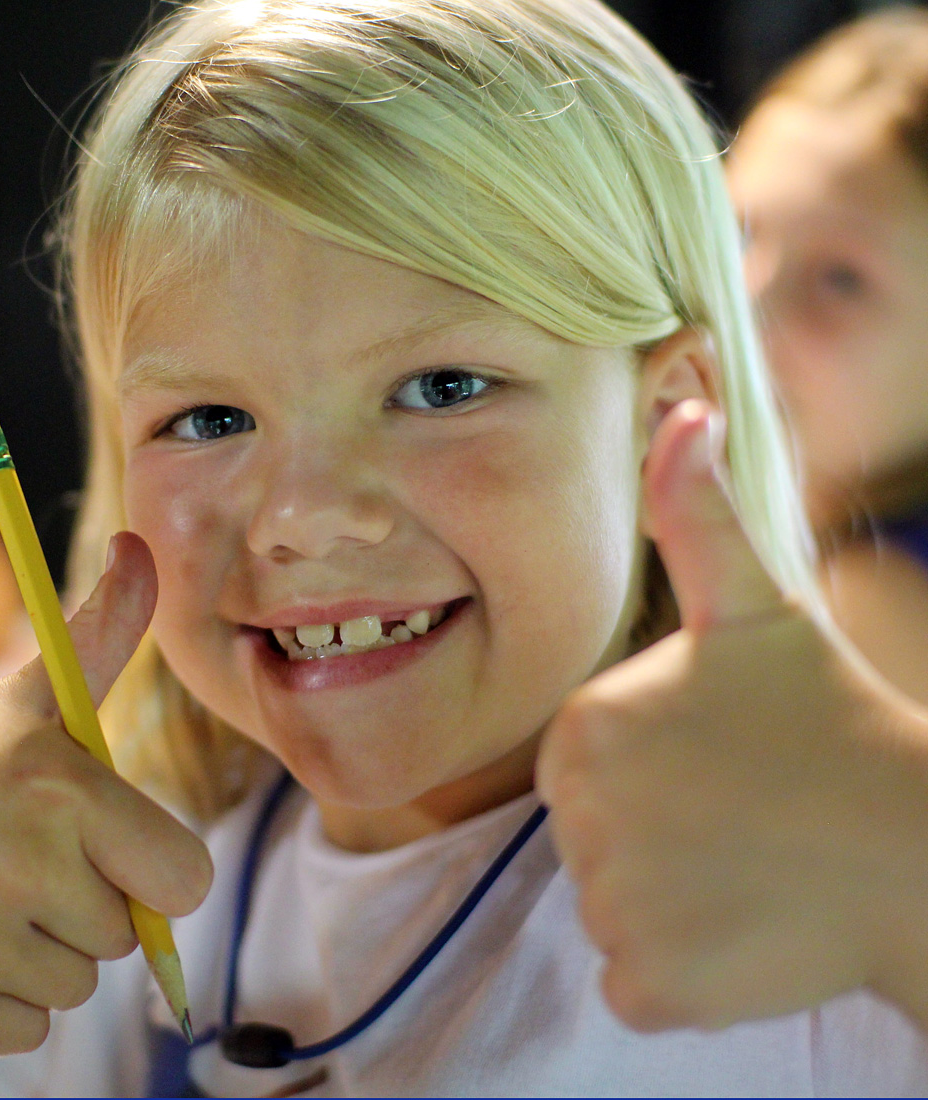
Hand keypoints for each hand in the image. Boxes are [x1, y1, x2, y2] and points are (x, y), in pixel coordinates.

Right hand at [0, 532, 211, 1054]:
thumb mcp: (31, 693)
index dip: (158, 868)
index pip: (186, 878)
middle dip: (95, 901)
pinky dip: (8, 997)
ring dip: (49, 948)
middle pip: (128, 933)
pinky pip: (31, 1028)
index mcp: (65, 793)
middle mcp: (27, 871)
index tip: (116, 846)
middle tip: (30, 859)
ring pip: (80, 982)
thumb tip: (142, 547)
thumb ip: (104, 632)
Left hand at [536, 400, 927, 1031]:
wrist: (914, 847)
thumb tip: (682, 410)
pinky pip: (635, 978)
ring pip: (613, 905)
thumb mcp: (754, 604)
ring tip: (748, 866)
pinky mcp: (649, 987)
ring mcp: (611, 909)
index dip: (648, 767)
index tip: (716, 763)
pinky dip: (679, 968)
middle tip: (738, 815)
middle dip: (652, 832)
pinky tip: (743, 928)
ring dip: (669, 898)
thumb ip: (695, 511)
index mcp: (581, 728)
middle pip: (591, 836)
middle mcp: (573, 818)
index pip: (582, 763)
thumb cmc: (830, 718)